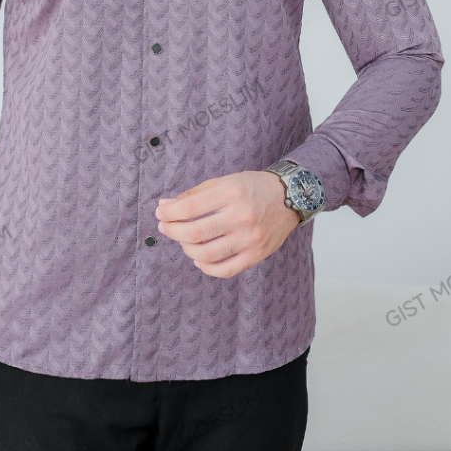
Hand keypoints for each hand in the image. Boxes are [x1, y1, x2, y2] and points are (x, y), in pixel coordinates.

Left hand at [155, 170, 301, 277]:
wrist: (290, 197)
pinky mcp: (257, 255)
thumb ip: (194, 194)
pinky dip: (207, 268)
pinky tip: (199, 259)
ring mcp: (250, 239)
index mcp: (231, 193)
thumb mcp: (224, 181)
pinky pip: (226, 270)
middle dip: (172, 231)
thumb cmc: (253, 187)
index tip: (161, 212)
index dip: (169, 212)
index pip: (189, 208)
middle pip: (195, 233)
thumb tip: (165, 205)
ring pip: (207, 254)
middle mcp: (241, 216)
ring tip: (184, 241)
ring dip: (186, 249)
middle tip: (165, 227)